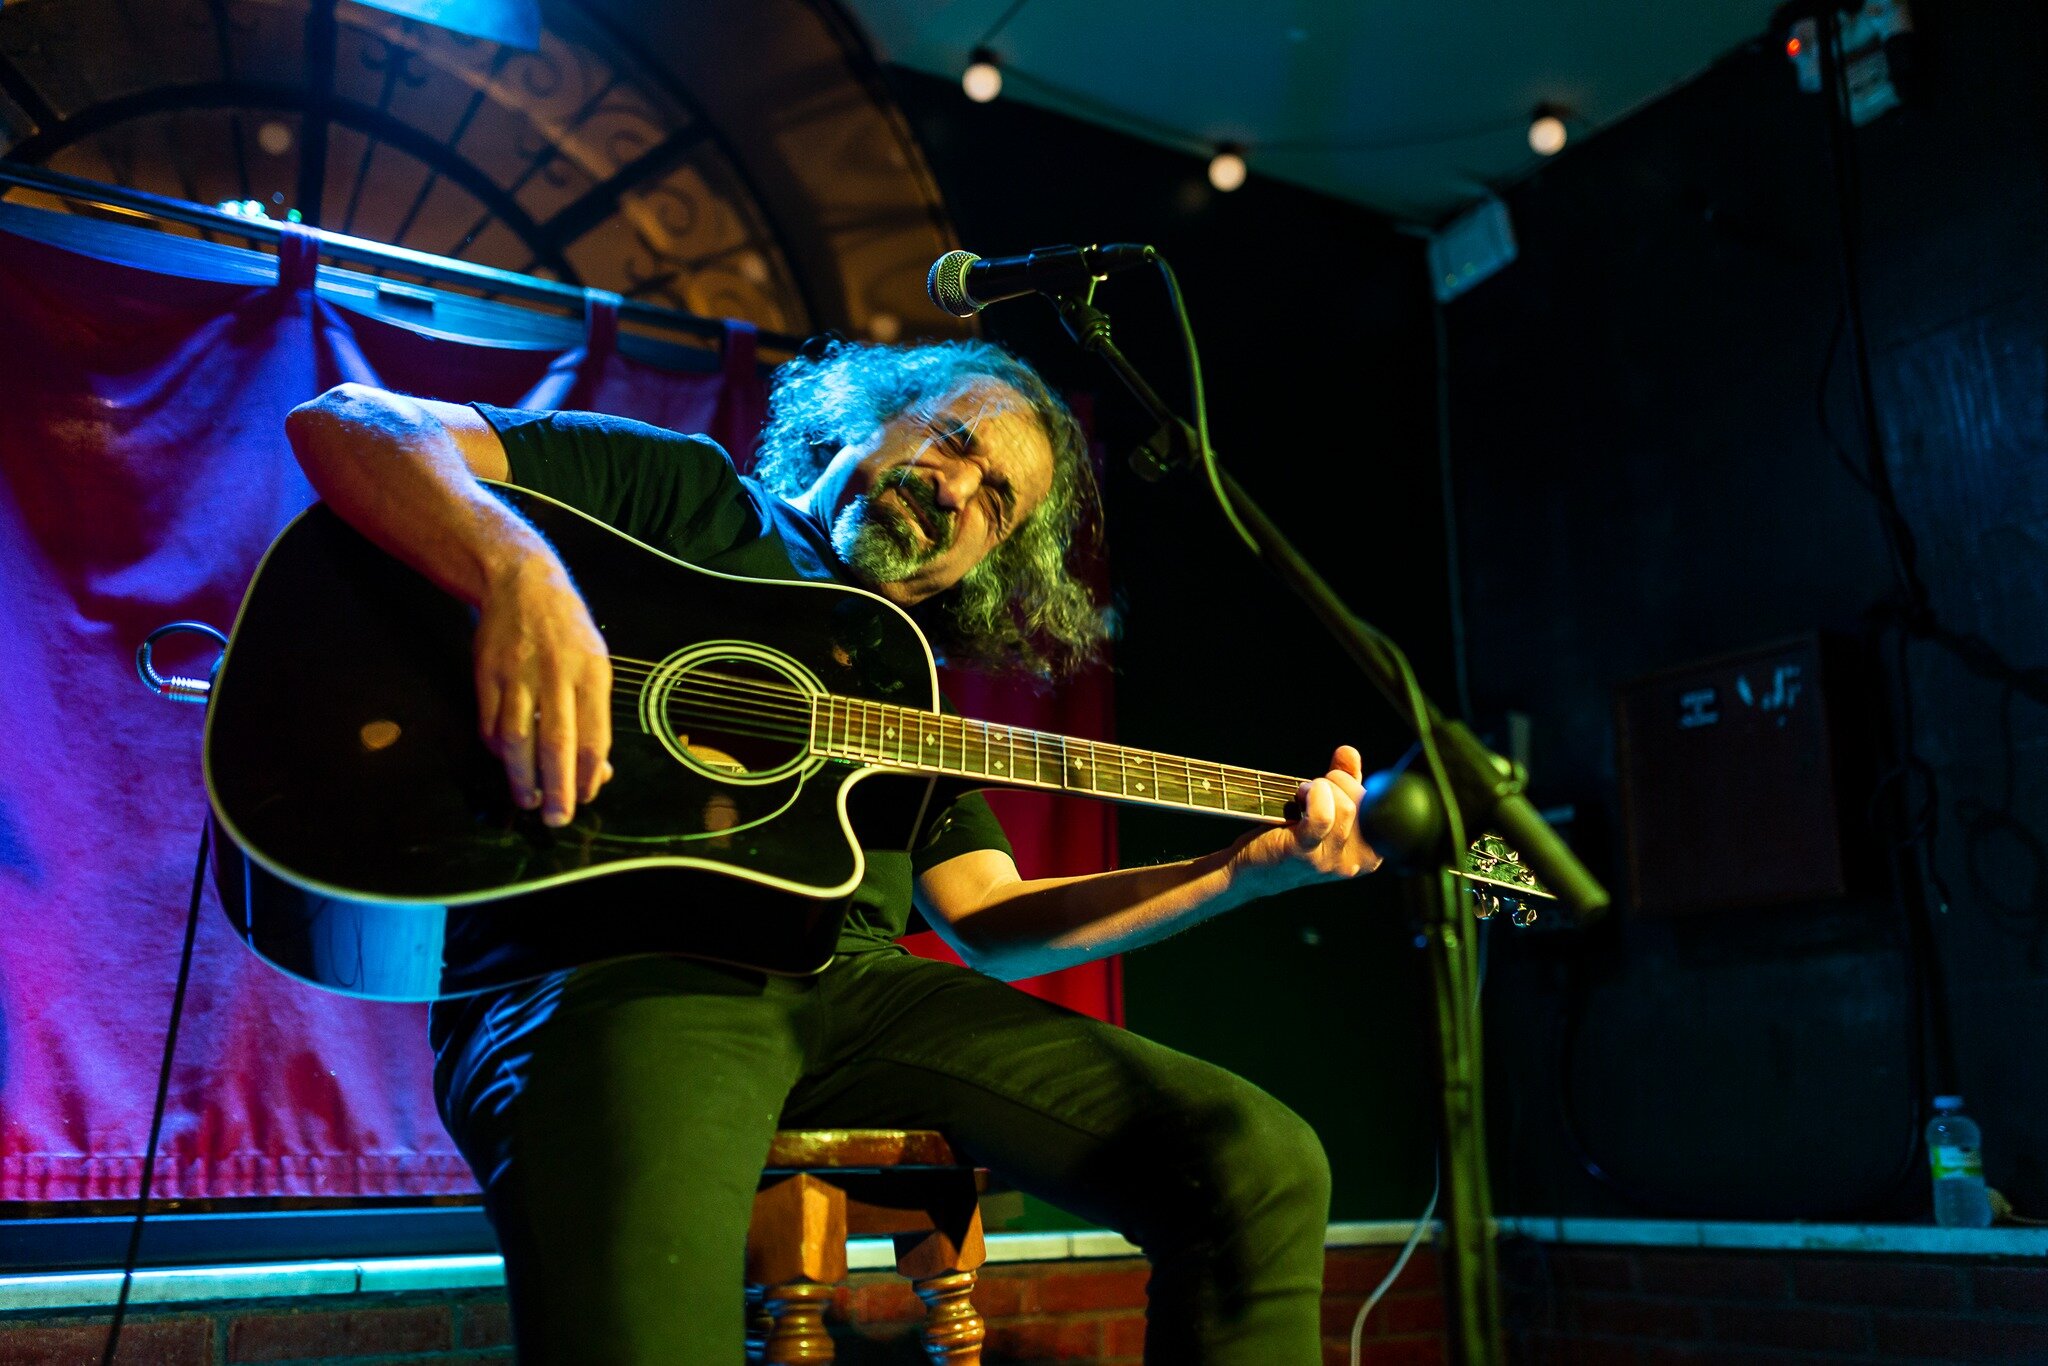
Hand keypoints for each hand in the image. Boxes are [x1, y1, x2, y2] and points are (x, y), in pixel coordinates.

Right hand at [473, 553, 612, 825]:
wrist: (522, 582)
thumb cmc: (567, 632)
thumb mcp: (596, 664)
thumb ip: (596, 716)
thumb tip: (597, 771)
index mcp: (592, 673)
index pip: (594, 735)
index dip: (588, 774)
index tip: (584, 798)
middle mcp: (557, 674)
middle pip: (556, 742)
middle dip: (557, 787)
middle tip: (557, 818)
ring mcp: (518, 673)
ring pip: (517, 737)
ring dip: (521, 776)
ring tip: (528, 800)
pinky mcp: (487, 673)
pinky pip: (490, 722)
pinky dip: (497, 750)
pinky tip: (506, 762)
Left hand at [1228, 745, 1381, 892]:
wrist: (1252, 871)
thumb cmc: (1290, 838)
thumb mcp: (1325, 811)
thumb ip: (1343, 782)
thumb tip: (1349, 752)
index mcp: (1368, 855)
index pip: (1376, 805)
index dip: (1352, 786)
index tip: (1330, 788)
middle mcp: (1354, 863)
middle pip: (1361, 803)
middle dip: (1334, 783)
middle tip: (1308, 791)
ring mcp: (1330, 862)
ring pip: (1344, 807)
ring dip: (1319, 788)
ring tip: (1300, 796)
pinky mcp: (1304, 854)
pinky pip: (1322, 817)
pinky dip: (1314, 796)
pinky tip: (1299, 797)